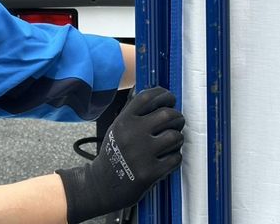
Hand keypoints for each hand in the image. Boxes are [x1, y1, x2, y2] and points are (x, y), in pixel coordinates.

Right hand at [56, 87, 183, 222]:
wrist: (102, 185)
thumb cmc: (113, 154)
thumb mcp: (117, 127)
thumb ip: (135, 113)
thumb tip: (157, 96)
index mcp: (123, 120)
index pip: (148, 97)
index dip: (164, 95)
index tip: (170, 99)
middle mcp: (132, 134)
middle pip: (167, 114)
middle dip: (177, 117)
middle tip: (176, 122)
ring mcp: (142, 154)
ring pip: (175, 136)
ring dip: (177, 138)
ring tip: (171, 142)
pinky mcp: (151, 172)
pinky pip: (176, 158)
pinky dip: (175, 157)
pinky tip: (167, 158)